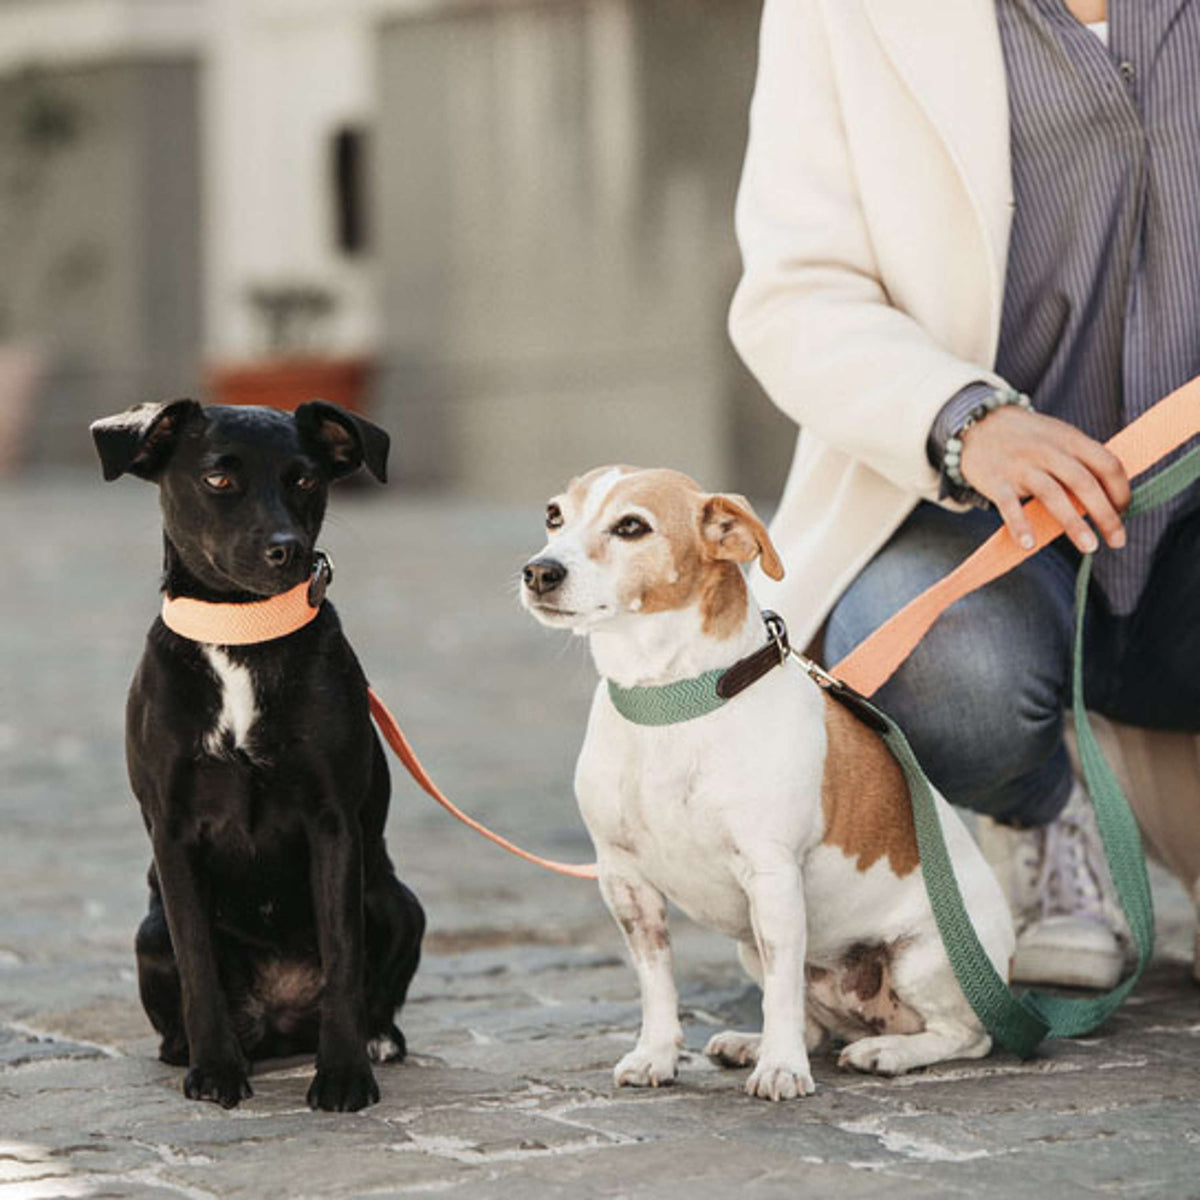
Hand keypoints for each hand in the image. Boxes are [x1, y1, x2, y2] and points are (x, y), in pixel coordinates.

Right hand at [959, 406, 1129, 553]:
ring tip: (1090, 548)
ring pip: (1053, 495)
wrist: (978, 423)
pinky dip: (1020, 525)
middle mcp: (1048, 451)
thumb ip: (1081, 460)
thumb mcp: (1058, 437)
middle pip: (1084, 483)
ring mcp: (1021, 466)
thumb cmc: (1026, 437)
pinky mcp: (996, 481)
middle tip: (1118, 541)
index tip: (1124, 511)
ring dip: (1074, 524)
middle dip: (1106, 515)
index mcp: (1070, 439)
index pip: (1107, 464)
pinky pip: (1010, 506)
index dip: (1121, 490)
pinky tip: (1029, 545)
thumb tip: (1110, 496)